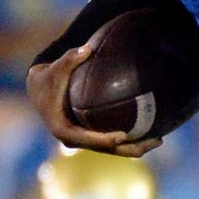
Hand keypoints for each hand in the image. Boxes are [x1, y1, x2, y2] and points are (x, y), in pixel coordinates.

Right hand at [25, 45, 161, 157]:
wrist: (39, 89)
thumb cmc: (48, 78)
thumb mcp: (55, 68)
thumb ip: (70, 59)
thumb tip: (87, 48)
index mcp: (63, 129)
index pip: (86, 139)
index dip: (104, 139)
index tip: (122, 136)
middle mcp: (74, 140)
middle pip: (106, 149)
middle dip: (131, 148)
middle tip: (155, 141)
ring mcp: (84, 141)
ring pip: (112, 149)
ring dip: (135, 147)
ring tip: (159, 139)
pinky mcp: (91, 137)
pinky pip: (112, 143)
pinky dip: (130, 140)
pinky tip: (149, 134)